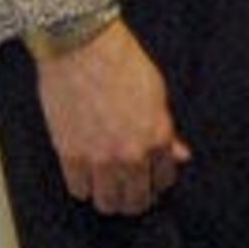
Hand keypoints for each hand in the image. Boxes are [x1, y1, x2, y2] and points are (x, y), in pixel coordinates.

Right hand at [33, 20, 190, 215]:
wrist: (82, 45)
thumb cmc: (119, 60)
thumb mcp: (156, 92)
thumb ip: (165, 129)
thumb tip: (178, 153)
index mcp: (157, 137)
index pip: (163, 180)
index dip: (156, 181)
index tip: (148, 178)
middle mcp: (131, 154)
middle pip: (136, 201)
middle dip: (134, 197)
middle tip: (127, 188)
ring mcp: (100, 158)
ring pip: (107, 202)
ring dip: (108, 196)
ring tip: (105, 184)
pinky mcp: (70, 154)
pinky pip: (79, 189)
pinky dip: (82, 185)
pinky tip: (84, 174)